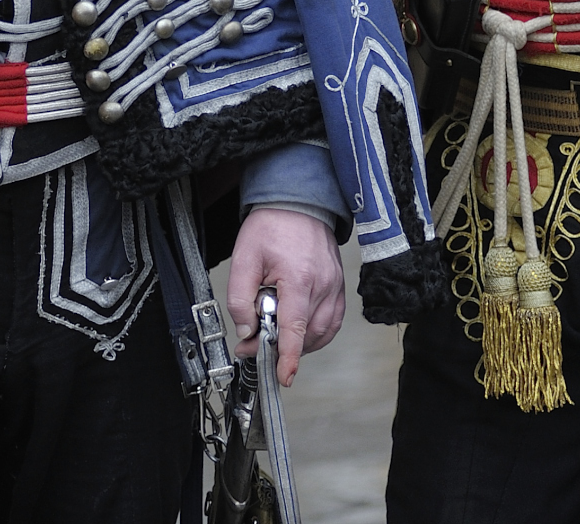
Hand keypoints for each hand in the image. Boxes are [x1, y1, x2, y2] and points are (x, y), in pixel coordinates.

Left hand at [225, 207, 346, 388]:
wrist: (298, 203)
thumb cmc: (272, 226)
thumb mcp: (244, 258)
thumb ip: (240, 298)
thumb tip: (247, 331)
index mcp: (298, 278)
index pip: (295, 327)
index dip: (289, 356)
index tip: (284, 376)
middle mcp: (323, 285)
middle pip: (307, 335)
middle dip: (282, 348)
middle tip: (254, 344)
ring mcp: (335, 287)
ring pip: (322, 333)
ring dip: (300, 344)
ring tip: (275, 335)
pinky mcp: (339, 288)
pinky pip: (333, 322)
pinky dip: (316, 334)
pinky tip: (299, 331)